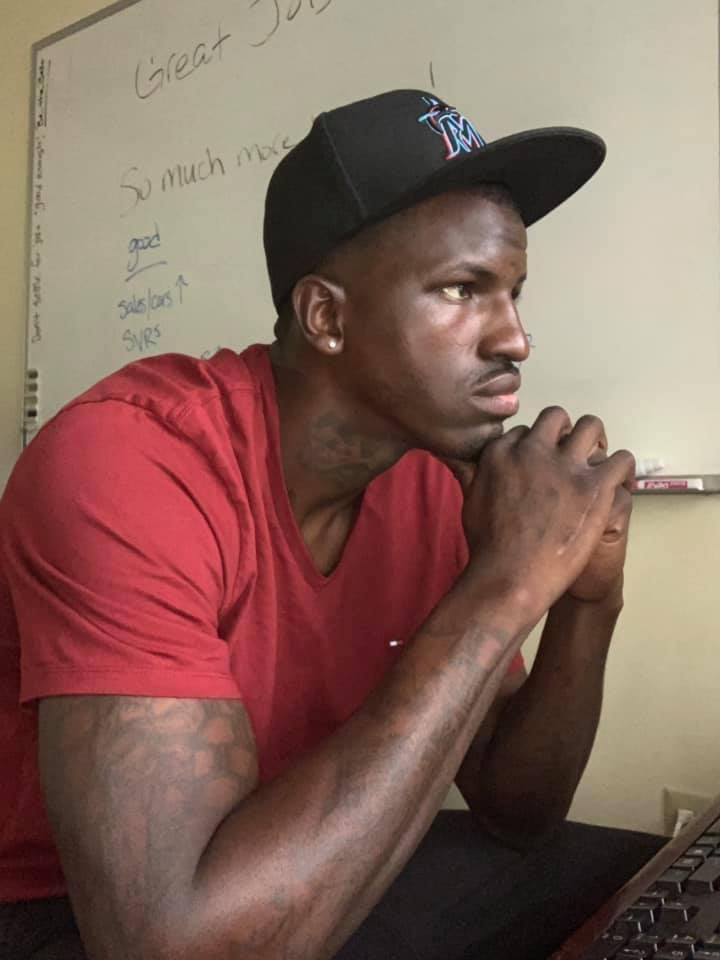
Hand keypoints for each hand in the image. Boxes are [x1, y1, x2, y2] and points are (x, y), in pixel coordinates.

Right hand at [444, 408, 634, 622]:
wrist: (511, 577)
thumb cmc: (488, 545)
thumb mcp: (469, 498)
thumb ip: (469, 470)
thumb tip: (453, 451)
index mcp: (502, 451)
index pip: (525, 430)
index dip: (535, 447)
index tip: (540, 465)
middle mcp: (533, 450)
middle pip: (557, 418)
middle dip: (564, 434)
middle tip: (570, 459)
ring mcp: (567, 467)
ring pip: (593, 428)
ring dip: (596, 443)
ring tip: (596, 466)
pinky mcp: (595, 487)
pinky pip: (622, 460)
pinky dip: (621, 471)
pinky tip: (616, 486)